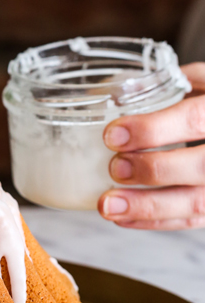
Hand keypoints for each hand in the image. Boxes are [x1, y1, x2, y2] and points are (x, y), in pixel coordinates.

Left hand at [99, 63, 204, 229]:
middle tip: (114, 168)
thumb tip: (120, 95)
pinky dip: (156, 221)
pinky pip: (192, 221)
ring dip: (148, 207)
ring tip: (108, 205)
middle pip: (200, 166)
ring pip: (197, 203)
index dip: (153, 129)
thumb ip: (169, 85)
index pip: (194, 119)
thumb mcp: (204, 81)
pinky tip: (124, 217)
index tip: (113, 136)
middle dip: (153, 170)